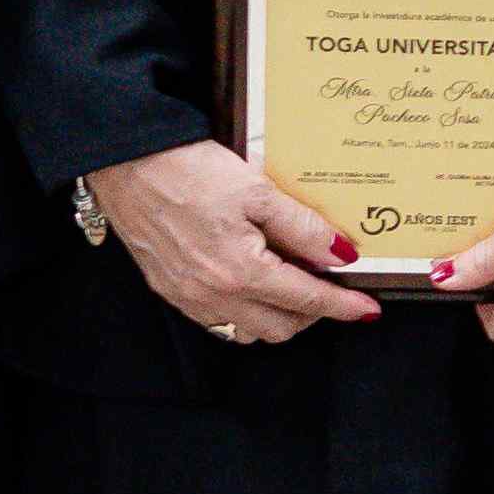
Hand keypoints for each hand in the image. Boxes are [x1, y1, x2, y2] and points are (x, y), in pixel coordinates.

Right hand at [90, 137, 385, 341]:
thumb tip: (340, 255)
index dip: (342, 306)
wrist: (126, 162)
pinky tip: (250, 283)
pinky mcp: (169, 290)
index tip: (367, 309)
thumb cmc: (187, 169)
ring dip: (277, 317)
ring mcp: (188, 298)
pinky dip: (244, 312)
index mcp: (241, 271)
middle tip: (328, 287)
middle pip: (281, 328)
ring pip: (248, 331)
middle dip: (312, 314)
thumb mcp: (257, 190)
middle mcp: (213, 295)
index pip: (306, 300)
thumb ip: (302, 227)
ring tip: (289, 283)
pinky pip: (218, 321)